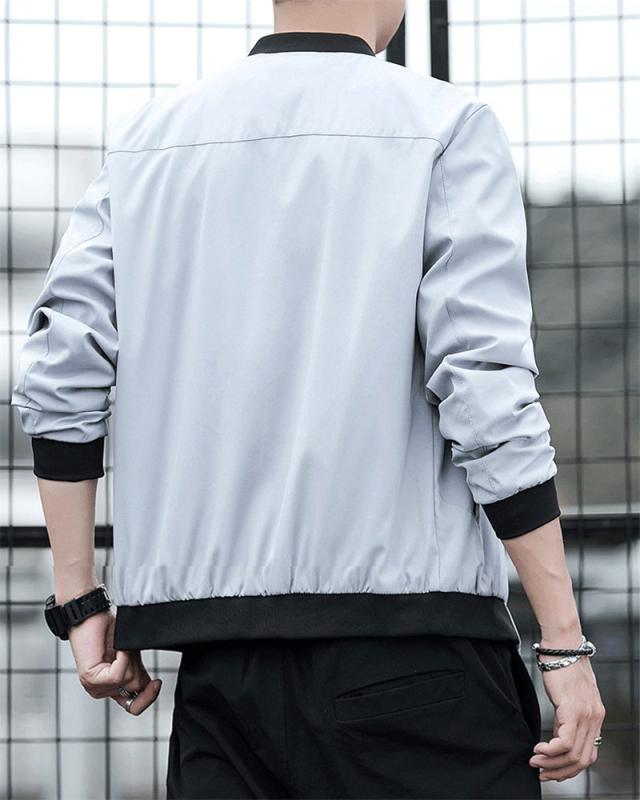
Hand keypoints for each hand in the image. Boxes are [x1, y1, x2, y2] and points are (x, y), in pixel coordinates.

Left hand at [68, 607, 161, 714]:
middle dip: (139, 668)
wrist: (90, 616)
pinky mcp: (90, 679)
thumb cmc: (108, 630)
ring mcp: (95, 687)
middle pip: (137, 690)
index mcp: (113, 687)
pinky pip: (118, 675)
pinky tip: (118, 648)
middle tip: (129, 653)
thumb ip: (139, 673)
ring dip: (130, 660)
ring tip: (119, 647)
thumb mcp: (132, 656)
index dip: (149, 697)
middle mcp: (103, 690)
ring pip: (128, 681)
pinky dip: (123, 658)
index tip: (157, 682)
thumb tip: (153, 686)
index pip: (134, 707)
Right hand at [529, 647, 605, 782]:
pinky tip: (537, 748)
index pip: (589, 754)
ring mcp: (585, 714)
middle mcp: (595, 718)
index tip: (552, 770)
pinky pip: (564, 741)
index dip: (570, 768)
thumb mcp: (570, 694)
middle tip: (541, 772)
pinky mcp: (572, 708)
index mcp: (596, 715)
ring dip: (551, 763)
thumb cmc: (562, 664)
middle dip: (560, 772)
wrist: (562, 643)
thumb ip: (568, 714)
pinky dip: (550, 751)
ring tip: (535, 761)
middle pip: (583, 760)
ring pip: (573, 754)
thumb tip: (559, 732)